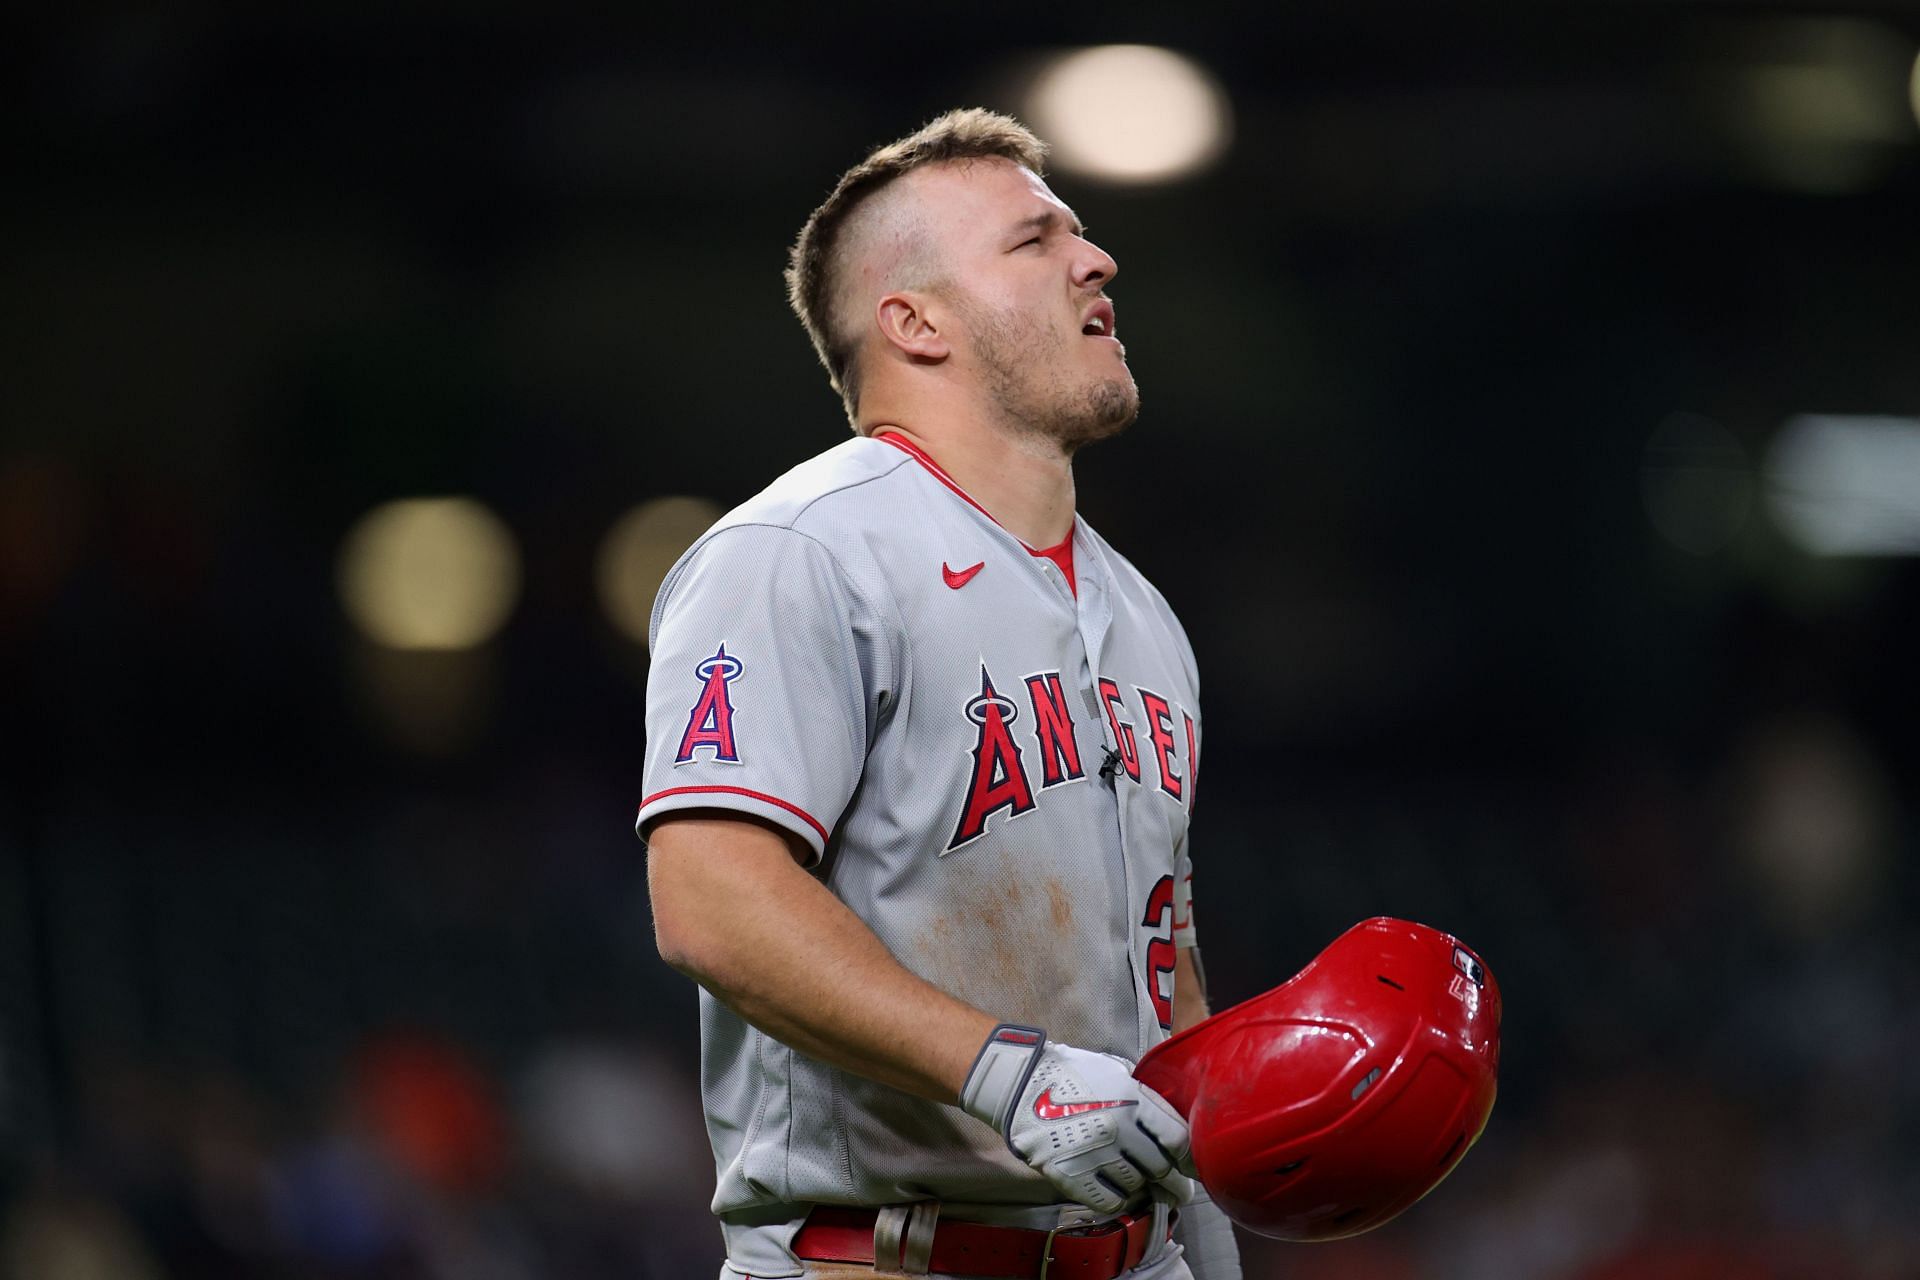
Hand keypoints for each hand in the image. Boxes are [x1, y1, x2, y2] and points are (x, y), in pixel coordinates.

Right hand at [960, 1025, 1191, 1213]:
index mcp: (1133, 1100)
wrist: (1021, 1085)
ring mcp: (1094, 1154)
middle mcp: (1118, 1129)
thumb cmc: (1071, 1074)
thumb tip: (1170, 1122)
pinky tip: (1119, 1193)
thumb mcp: (1115, 1072)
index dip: (1189, 1158)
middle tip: (1180, 1192)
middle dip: (1174, 1184)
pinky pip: (1109, 1201)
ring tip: (1145, 1188)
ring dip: (1143, 1189)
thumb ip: (1144, 1097)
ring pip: (1137, 1187)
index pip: (1178, 1139)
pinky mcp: (1071, 1175)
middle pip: (1161, 1169)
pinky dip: (1119, 1200)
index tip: (1192, 1167)